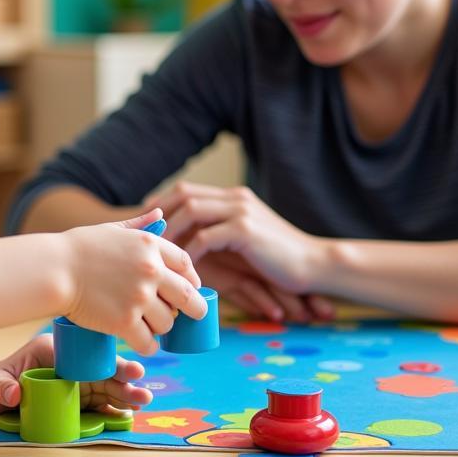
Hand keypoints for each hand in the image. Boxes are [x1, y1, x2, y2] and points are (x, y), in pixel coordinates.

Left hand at [0, 333, 152, 416]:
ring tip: (144, 401)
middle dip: (124, 379)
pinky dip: (115, 408)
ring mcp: (75, 382)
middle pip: (102, 371)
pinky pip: (100, 404)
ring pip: (106, 387)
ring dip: (126, 394)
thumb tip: (15, 394)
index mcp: (55, 352)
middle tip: (143, 390)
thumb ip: (2, 387)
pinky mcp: (76, 400)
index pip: (87, 356)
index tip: (129, 371)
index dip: (109, 363)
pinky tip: (130, 413)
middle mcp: (70, 365)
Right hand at [62, 208, 207, 355]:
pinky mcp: (124, 322)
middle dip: (194, 310)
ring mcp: (139, 298)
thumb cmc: (79, 248)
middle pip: (189, 298)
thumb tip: (160, 213)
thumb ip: (139, 224)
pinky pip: (149, 343)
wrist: (54, 269)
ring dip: (161, 326)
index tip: (189, 289)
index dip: (191, 280)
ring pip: (168, 323)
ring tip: (149, 324)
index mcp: (149, 245)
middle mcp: (150, 271)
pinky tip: (142, 342)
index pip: (186, 265)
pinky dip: (148, 345)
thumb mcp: (112, 230)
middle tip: (188, 316)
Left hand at [151, 183, 334, 317]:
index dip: (161, 204)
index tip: (145, 223)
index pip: (186, 190)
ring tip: (158, 252)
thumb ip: (219, 232)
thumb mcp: (244, 239)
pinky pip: (206, 237)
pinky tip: (185, 266)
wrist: (314, 264)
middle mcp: (235, 198)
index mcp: (233, 197)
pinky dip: (191, 251)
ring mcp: (241, 211)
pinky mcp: (245, 230)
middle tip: (143, 236)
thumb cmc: (277, 258)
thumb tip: (186, 243)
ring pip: (191, 211)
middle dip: (159, 213)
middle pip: (183, 194)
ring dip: (171, 231)